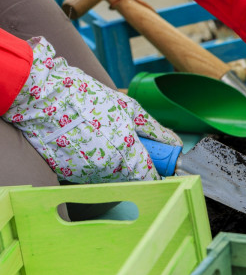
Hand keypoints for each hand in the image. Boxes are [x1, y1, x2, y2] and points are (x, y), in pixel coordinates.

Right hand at [2, 37, 181, 182]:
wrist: (42, 96)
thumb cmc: (87, 97)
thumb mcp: (128, 107)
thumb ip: (155, 129)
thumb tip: (175, 142)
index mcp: (125, 151)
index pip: (149, 175)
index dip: (157, 170)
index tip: (158, 164)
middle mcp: (107, 168)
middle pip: (130, 178)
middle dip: (135, 166)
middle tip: (129, 145)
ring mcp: (85, 173)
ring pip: (110, 178)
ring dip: (113, 165)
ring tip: (102, 138)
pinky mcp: (68, 173)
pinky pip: (89, 174)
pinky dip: (93, 163)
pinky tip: (86, 143)